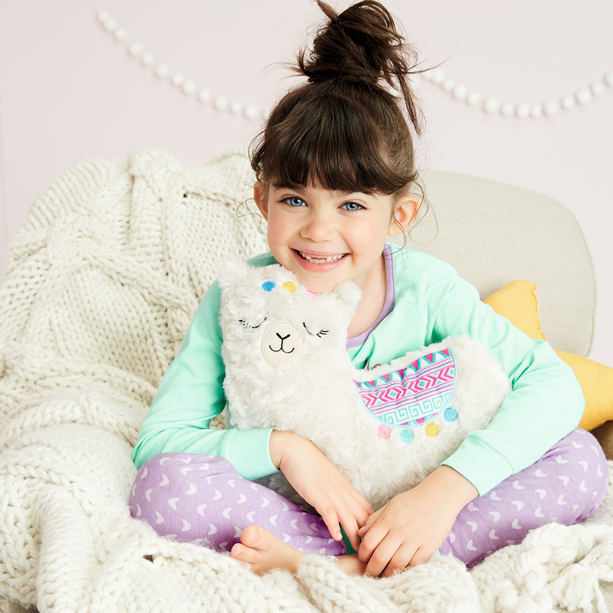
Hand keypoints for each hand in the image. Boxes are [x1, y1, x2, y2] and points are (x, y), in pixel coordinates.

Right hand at [270, 430, 373, 550]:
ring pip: (349, 517)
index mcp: (348, 489)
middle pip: (362, 517)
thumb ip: (339, 494)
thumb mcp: (331, 481)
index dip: (373, 527)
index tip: (374, 541)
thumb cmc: (312, 466)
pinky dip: (334, 525)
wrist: (297, 451)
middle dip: (368, 536)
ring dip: (354, 536)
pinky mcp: (318, 494)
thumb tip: (344, 509)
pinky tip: (336, 537)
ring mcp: (332, 494)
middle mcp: (343, 492)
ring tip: (358, 552)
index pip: (368, 510)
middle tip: (370, 553)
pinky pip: (329, 512)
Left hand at [357, 466, 477, 576]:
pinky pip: (413, 565)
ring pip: (396, 565)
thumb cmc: (413, 501)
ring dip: (387, 574)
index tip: (363, 559)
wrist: (439, 496)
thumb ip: (374, 519)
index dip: (362, 555)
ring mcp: (415, 540)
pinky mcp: (428, 547)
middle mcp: (400, 530)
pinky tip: (401, 571)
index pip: (368, 543)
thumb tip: (359, 534)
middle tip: (370, 574)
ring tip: (384, 576)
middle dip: (371, 570)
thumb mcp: (391, 505)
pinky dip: (405, 571)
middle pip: (380, 557)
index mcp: (388, 519)